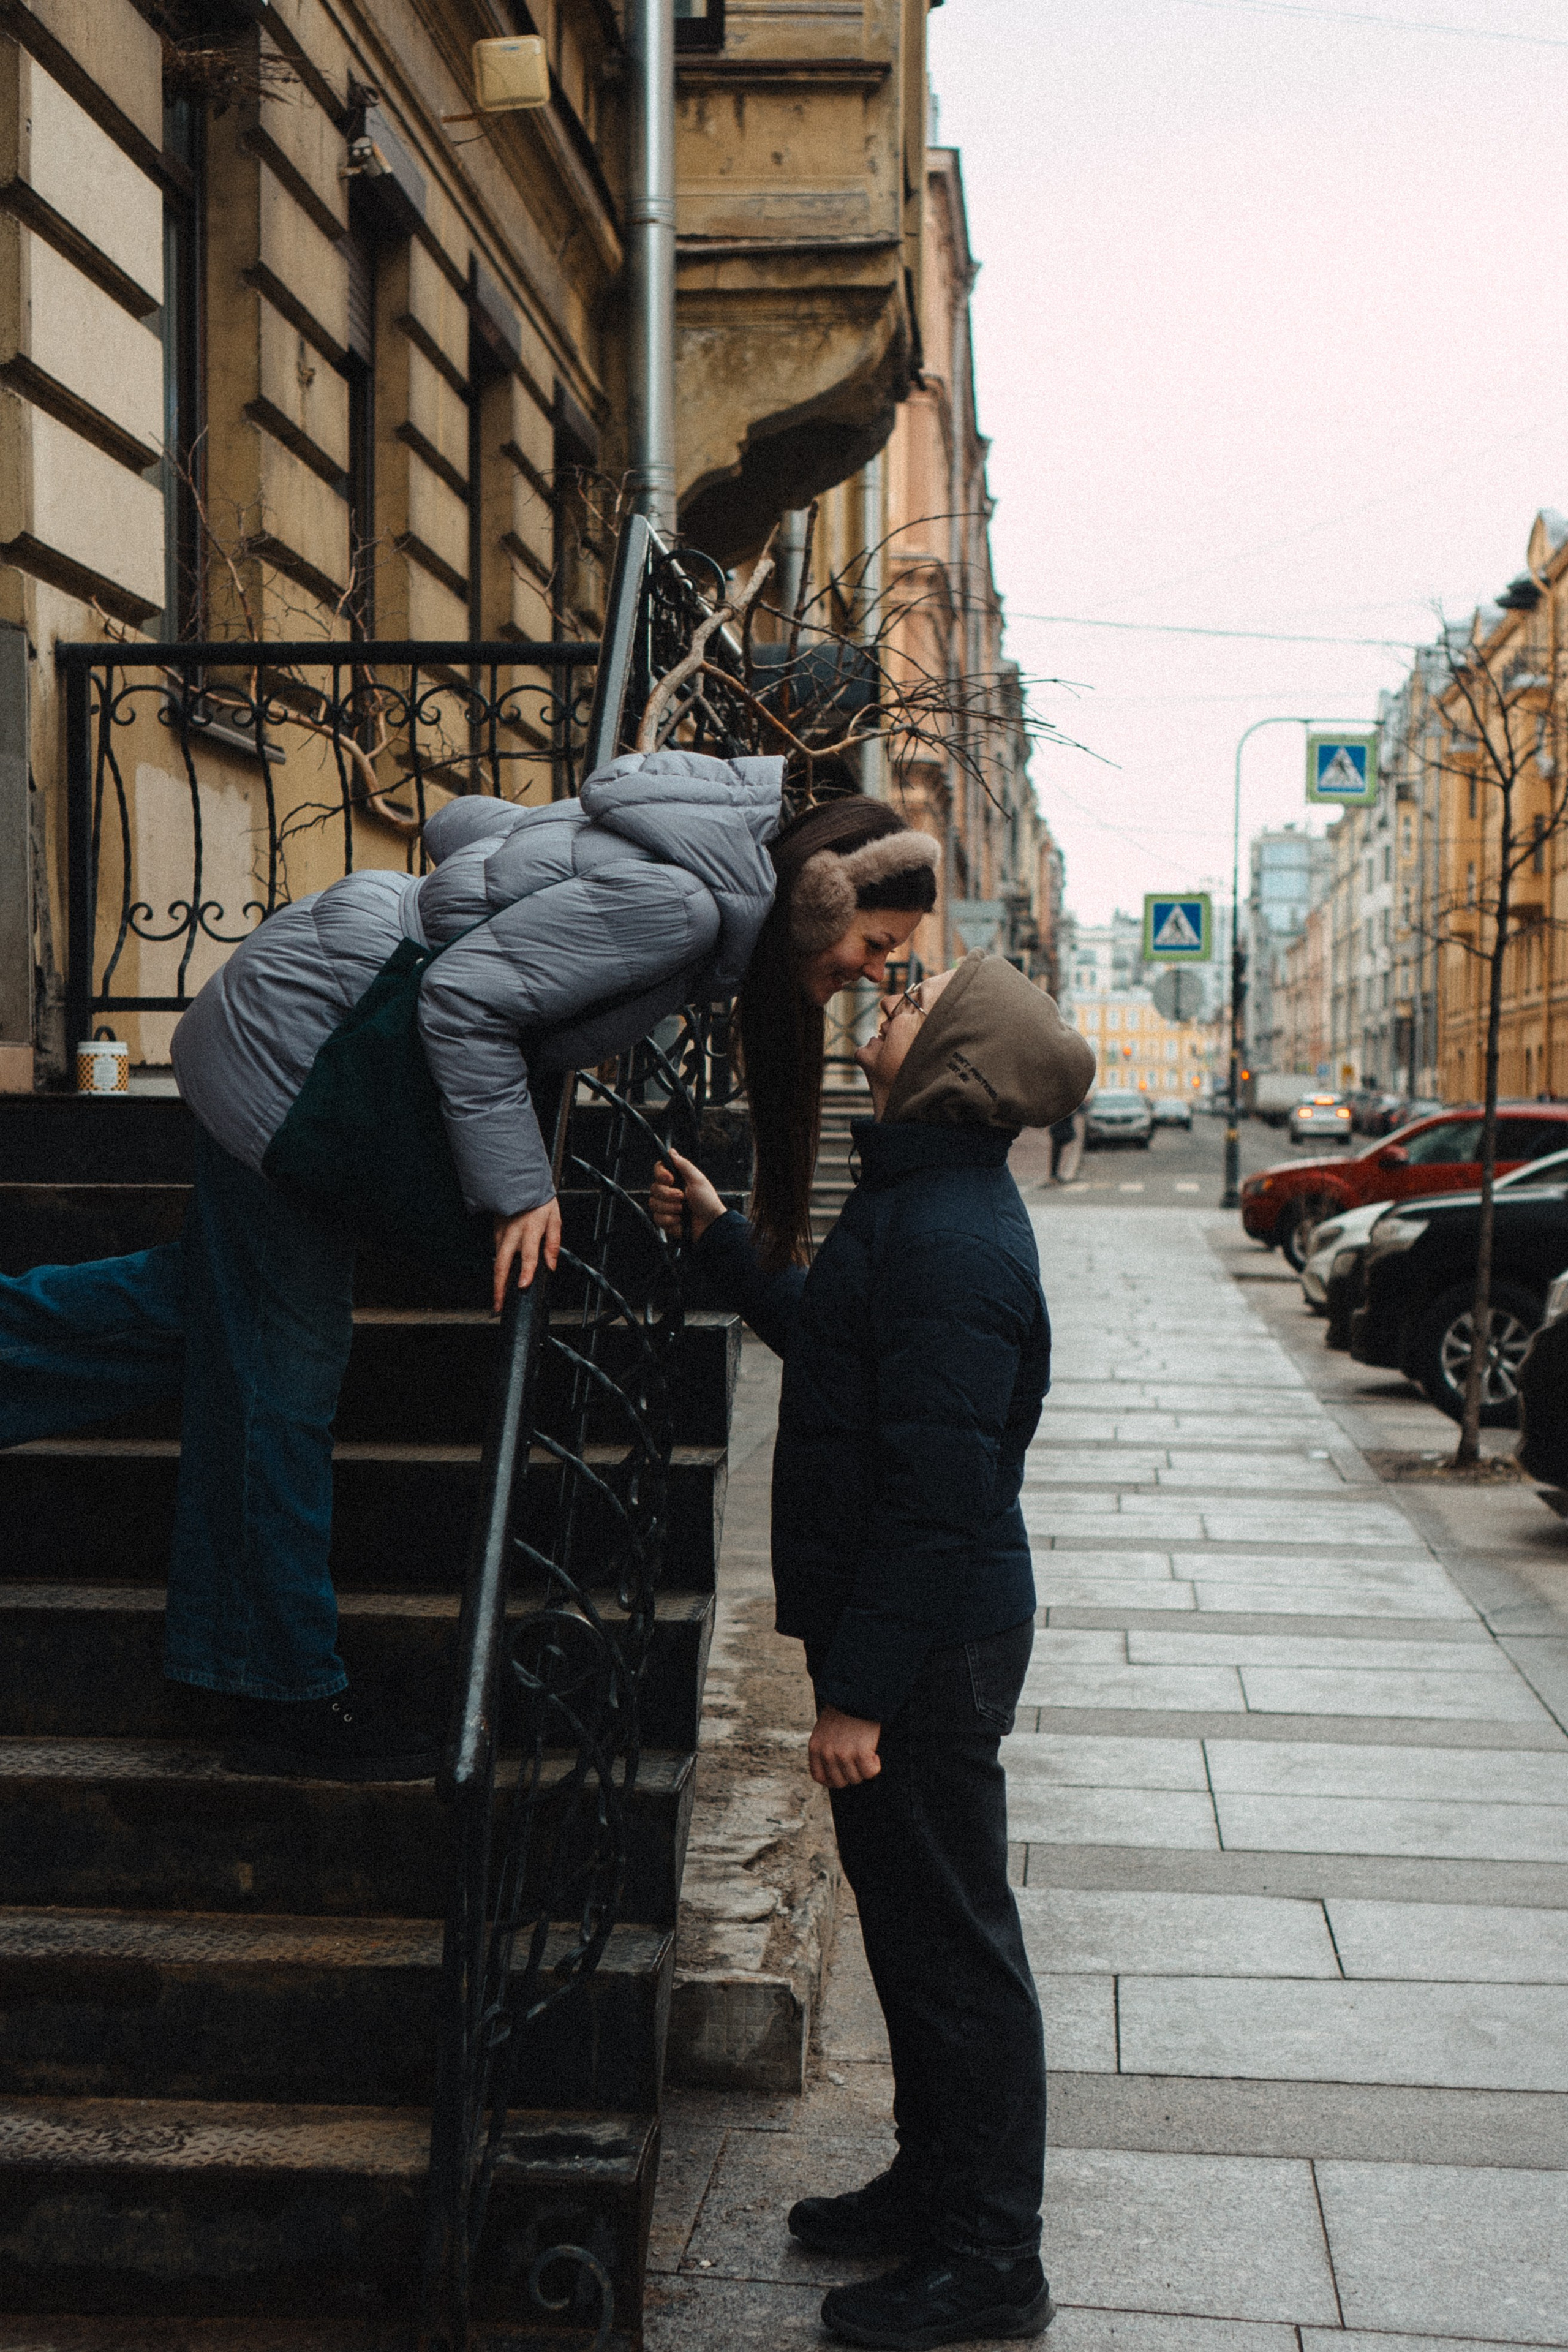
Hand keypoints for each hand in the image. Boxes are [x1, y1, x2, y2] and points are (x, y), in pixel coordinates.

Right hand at [491, 1199, 561, 1314]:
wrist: (519, 1180)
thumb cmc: (539, 1198)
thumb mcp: (554, 1218)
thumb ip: (553, 1243)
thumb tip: (551, 1266)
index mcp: (530, 1230)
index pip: (528, 1255)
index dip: (526, 1272)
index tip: (522, 1286)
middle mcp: (512, 1233)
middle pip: (502, 1265)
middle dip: (499, 1288)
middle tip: (498, 1305)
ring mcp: (501, 1232)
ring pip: (496, 1260)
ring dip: (496, 1280)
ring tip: (498, 1298)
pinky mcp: (495, 1230)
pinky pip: (495, 1251)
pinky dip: (497, 1265)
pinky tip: (500, 1276)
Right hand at [649, 1150, 724, 1244]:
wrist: (710, 1225)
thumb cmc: (708, 1202)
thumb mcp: (698, 1180)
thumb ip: (684, 1165)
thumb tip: (672, 1151)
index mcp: (676, 1180)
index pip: (658, 1170)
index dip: (661, 1174)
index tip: (670, 1179)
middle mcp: (668, 1192)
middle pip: (654, 1188)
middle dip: (669, 1195)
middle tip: (682, 1198)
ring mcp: (665, 1206)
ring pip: (653, 1203)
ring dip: (671, 1208)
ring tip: (683, 1210)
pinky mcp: (664, 1221)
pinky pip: (657, 1218)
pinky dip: (670, 1220)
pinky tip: (680, 1220)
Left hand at [809, 1704, 881, 1789]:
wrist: (857, 1694)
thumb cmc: (844, 1708)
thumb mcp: (825, 1728)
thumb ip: (826, 1747)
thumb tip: (836, 1769)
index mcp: (815, 1747)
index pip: (819, 1777)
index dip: (832, 1780)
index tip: (843, 1774)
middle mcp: (826, 1753)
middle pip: (839, 1782)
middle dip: (851, 1774)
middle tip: (858, 1761)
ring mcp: (843, 1754)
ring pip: (856, 1778)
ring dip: (864, 1768)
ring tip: (867, 1752)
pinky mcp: (860, 1752)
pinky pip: (870, 1772)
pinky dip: (875, 1766)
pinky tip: (874, 1753)